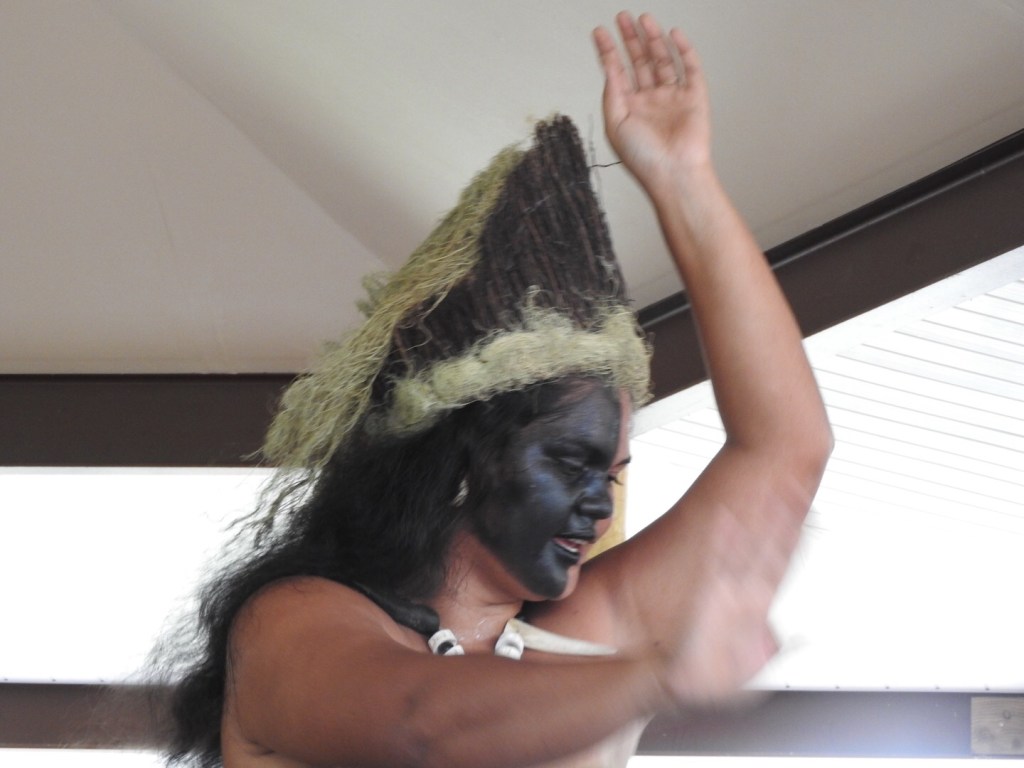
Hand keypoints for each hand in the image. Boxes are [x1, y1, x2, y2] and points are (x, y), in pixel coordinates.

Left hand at [593, 13, 711, 192]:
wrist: (673, 172)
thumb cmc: (643, 157)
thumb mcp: (615, 123)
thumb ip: (611, 93)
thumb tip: (609, 67)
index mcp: (629, 108)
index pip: (617, 72)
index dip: (608, 51)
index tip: (599, 32)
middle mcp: (650, 100)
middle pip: (639, 62)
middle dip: (630, 39)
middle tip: (622, 17)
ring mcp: (673, 97)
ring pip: (662, 60)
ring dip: (652, 39)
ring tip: (642, 19)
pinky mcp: (694, 96)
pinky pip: (689, 67)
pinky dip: (683, 49)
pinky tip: (672, 34)